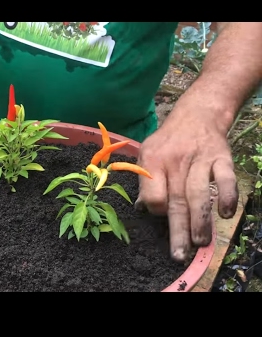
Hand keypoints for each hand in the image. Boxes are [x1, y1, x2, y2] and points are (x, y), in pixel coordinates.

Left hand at [135, 110, 238, 261]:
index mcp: (153, 161)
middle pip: (176, 201)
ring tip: (200, 242)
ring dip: (200, 221)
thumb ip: (146, 181)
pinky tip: (226, 214)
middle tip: (179, 254)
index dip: (156, 209)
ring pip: (199, 194)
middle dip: (178, 231)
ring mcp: (200, 160)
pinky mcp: (222, 159)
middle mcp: (175, 161)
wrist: (196, 116)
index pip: (153, 195)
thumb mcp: (147, 154)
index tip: (162, 214)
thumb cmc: (167, 141)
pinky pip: (226, 179)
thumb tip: (142, 209)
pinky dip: (227, 196)